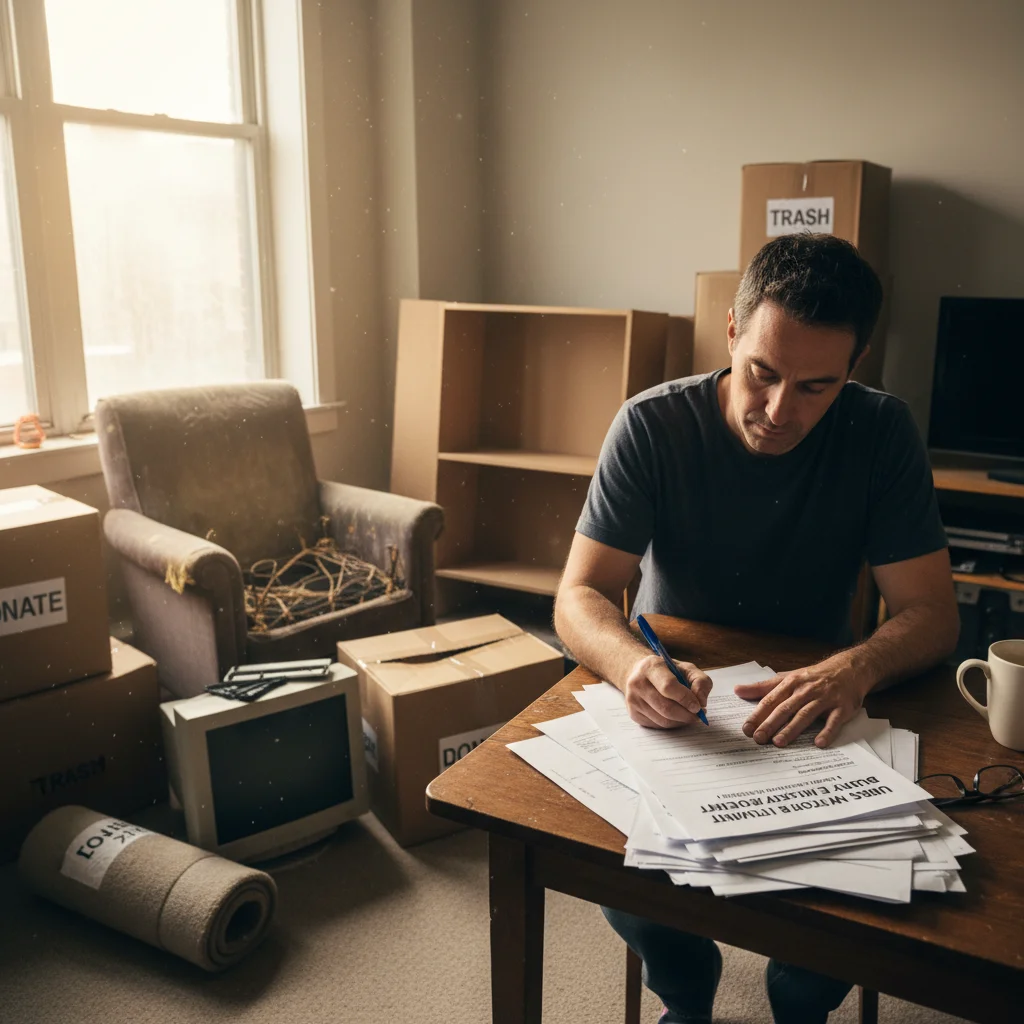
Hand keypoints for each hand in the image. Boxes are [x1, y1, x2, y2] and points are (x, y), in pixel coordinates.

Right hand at [622, 654, 711, 728]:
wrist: (639, 673)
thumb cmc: (667, 671)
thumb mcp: (686, 668)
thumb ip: (700, 681)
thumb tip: (701, 702)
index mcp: (650, 666)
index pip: (668, 686)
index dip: (686, 699)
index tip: (698, 706)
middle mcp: (637, 683)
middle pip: (666, 708)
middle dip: (686, 715)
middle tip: (698, 715)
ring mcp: (633, 700)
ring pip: (663, 720)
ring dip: (681, 721)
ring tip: (689, 715)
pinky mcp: (634, 713)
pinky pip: (658, 726)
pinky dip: (672, 724)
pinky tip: (677, 717)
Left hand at [734, 657, 868, 747]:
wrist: (849, 668)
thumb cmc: (813, 676)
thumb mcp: (787, 678)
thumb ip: (763, 687)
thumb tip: (738, 691)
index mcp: (791, 683)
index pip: (771, 700)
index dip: (758, 714)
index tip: (746, 728)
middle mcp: (806, 690)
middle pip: (785, 708)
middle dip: (770, 723)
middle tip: (758, 738)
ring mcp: (825, 699)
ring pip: (805, 714)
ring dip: (792, 729)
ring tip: (779, 742)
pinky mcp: (842, 707)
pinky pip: (834, 721)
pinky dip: (827, 732)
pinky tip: (819, 743)